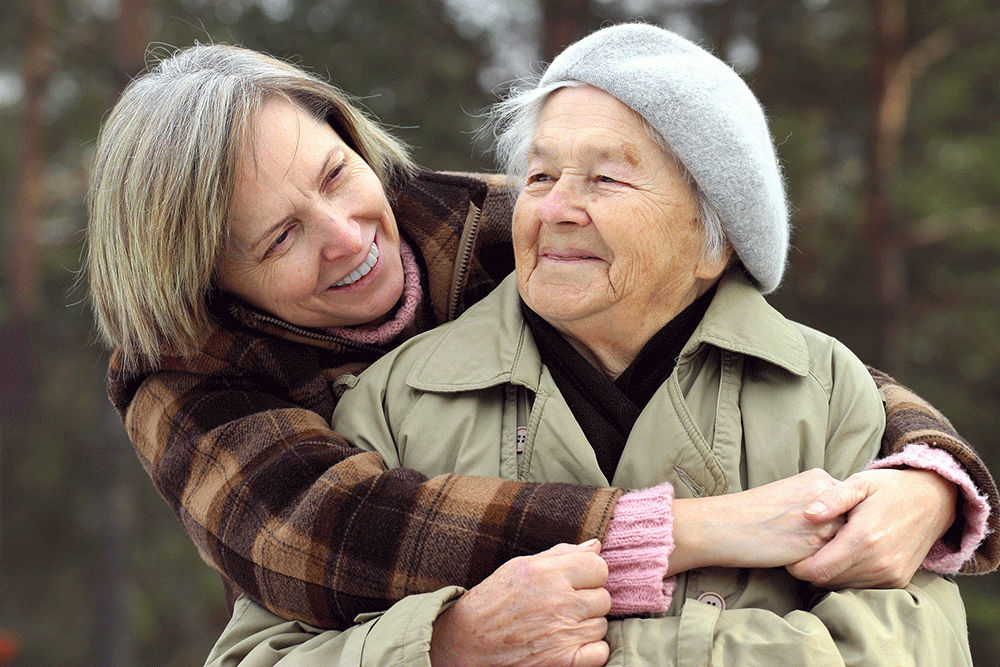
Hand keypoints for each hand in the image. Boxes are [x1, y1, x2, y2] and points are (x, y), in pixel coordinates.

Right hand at [429, 540, 610, 666]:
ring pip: (602, 625)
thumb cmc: (494, 600)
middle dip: (587, 602)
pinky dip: (590, 651)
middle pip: (603, 598)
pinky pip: (601, 651)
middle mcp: (558, 601)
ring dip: (586, 627)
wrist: (466, 641)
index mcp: (547, 573)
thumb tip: (596, 545)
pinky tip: (568, 645)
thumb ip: (561, 554)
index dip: (590, 576)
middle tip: (563, 607)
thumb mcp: (522, 566)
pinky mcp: (564, 661)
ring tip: (559, 626)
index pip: (599, 567)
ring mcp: (563, 633)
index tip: (576, 583)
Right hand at [670, 469, 844, 574]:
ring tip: (804, 552)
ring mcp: (824, 521)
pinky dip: (822, 564)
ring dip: (832, 551)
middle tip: (811, 543)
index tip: (814, 527)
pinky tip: (799, 560)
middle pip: (851, 521)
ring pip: (845, 542)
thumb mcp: (788, 493)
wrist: (724, 525)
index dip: (834, 519)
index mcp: (818, 478)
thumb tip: (838, 521)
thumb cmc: (749, 511)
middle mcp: (827, 496)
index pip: (846, 503)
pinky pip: (833, 560)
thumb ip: (816, 502)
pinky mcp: (815, 546)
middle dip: (839, 535)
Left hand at [786, 468, 956, 587]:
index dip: (797, 566)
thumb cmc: (890, 489)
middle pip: (827, 581)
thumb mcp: (859, 483)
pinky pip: (861, 586)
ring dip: (829, 572)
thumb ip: (831, 499)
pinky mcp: (898, 580)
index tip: (790, 552)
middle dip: (810, 567)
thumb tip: (806, 514)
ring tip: (826, 547)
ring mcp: (890, 575)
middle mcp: (879, 562)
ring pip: (842, 586)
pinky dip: (847, 574)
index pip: (818, 570)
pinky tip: (845, 554)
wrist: (935, 501)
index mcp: (864, 538)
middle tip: (805, 547)